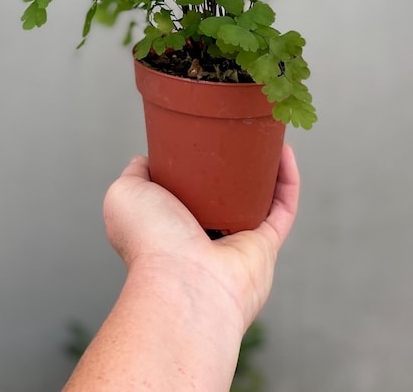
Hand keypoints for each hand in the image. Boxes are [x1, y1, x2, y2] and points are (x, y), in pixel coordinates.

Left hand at [103, 144, 299, 332]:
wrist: (184, 281)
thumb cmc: (150, 240)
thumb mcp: (125, 194)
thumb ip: (134, 173)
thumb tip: (145, 159)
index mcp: (172, 224)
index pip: (186, 190)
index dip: (195, 162)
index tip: (202, 134)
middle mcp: (205, 234)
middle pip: (226, 192)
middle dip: (234, 163)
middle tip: (239, 131)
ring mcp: (237, 241)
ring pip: (259, 198)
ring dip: (266, 167)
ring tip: (266, 135)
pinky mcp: (266, 247)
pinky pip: (283, 208)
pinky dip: (287, 178)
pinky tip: (284, 150)